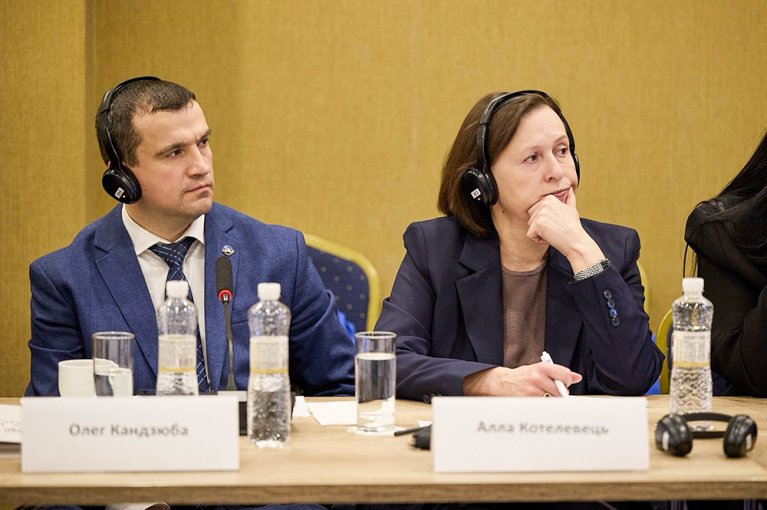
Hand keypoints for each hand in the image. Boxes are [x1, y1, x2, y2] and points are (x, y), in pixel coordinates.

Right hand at [463, 363, 581, 396]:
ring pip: (554, 400)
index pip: (565, 374)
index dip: (568, 380)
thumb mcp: (539, 369)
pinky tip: (538, 400)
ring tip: (543, 395)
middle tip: (552, 390)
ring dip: (552, 400)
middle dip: (560, 392)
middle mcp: (537, 378)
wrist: (502, 382)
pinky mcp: (529, 402)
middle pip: (561, 390)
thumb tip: (577, 377)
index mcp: (541, 367)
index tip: (565, 382)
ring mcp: (533, 391)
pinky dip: (545, 405)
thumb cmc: (522, 376)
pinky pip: (545, 406)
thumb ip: (558, 372)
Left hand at [526, 188, 604, 272]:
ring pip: (530, 227)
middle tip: (555, 229)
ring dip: (540, 234)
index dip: (545, 222)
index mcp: (549, 199)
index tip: (557, 223)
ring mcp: (541, 213)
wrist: (576, 241)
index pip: (534, 213)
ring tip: (554, 232)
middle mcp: (544, 203)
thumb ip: (569, 198)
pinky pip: (530, 235)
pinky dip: (539, 240)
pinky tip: (550, 237)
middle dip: (540, 228)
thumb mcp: (571, 209)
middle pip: (531, 219)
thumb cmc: (573, 227)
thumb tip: (570, 189)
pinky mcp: (538, 223)